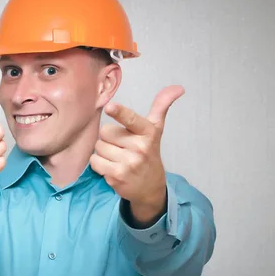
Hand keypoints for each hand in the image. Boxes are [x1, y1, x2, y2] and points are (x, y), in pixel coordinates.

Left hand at [89, 86, 184, 225]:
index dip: (120, 112)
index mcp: (148, 132)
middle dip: (109, 138)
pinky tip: (112, 167)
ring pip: (99, 147)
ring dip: (104, 152)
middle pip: (105, 132)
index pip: (131, 119)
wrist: (151, 188)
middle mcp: (139, 147)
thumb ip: (161, 106)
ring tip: (117, 158)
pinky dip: (99, 164)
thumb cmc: (149, 153)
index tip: (110, 107)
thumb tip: (178, 87)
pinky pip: (95, 161)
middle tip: (122, 147)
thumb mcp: (156, 129)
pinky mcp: (117, 176)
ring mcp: (128, 163)